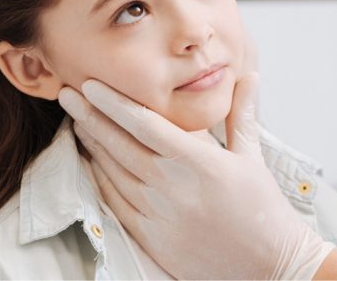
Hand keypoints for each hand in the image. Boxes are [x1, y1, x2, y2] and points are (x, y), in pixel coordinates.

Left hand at [58, 73, 335, 278]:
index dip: (115, 102)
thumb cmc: (263, 210)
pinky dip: (98, 178)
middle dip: (90, 116)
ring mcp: (158, 214)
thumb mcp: (253, 158)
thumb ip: (242, 114)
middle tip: (67, 94)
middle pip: (120, 144)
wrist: (268, 264)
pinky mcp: (151, 237)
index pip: (146, 124)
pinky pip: (114, 202)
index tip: (92, 84)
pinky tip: (91, 161)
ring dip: (91, 144)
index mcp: (200, 163)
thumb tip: (249, 75)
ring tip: (76, 121)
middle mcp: (173, 187)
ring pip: (112, 171)